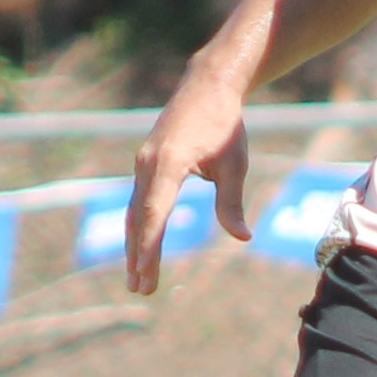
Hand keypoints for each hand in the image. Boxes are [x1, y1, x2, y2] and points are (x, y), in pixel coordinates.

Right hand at [125, 71, 252, 294]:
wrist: (207, 87)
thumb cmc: (225, 125)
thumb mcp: (235, 164)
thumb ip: (231, 202)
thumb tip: (242, 237)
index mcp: (169, 163)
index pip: (155, 212)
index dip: (149, 244)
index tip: (145, 271)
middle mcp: (148, 164)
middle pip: (139, 218)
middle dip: (138, 256)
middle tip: (139, 289)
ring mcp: (143, 164)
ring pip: (134, 212)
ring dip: (133, 246)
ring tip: (135, 278)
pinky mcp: (146, 164)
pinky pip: (138, 201)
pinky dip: (138, 227)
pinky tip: (139, 247)